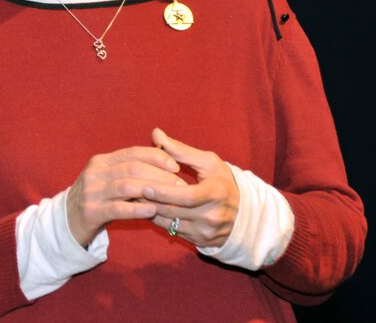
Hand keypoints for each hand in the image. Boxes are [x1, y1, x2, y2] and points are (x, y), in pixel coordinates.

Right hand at [66, 144, 184, 246]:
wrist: (68, 220)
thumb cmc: (98, 198)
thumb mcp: (109, 178)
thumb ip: (130, 169)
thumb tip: (163, 158)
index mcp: (101, 161)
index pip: (133, 152)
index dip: (156, 157)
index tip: (176, 166)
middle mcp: (95, 172)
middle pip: (133, 168)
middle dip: (160, 175)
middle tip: (180, 185)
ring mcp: (91, 192)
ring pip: (127, 186)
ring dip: (153, 191)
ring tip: (172, 198)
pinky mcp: (91, 212)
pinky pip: (118, 209)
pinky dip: (137, 209)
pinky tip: (153, 211)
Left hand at [142, 127, 238, 246]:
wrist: (246, 216)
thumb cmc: (223, 183)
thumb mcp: (208, 163)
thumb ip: (180, 150)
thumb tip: (156, 133)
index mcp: (216, 194)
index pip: (186, 196)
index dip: (164, 192)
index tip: (145, 185)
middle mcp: (211, 216)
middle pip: (174, 210)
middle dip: (150, 201)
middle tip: (130, 191)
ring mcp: (206, 231)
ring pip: (170, 222)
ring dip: (149, 211)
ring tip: (133, 198)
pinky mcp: (199, 241)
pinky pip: (172, 230)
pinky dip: (157, 219)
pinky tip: (145, 208)